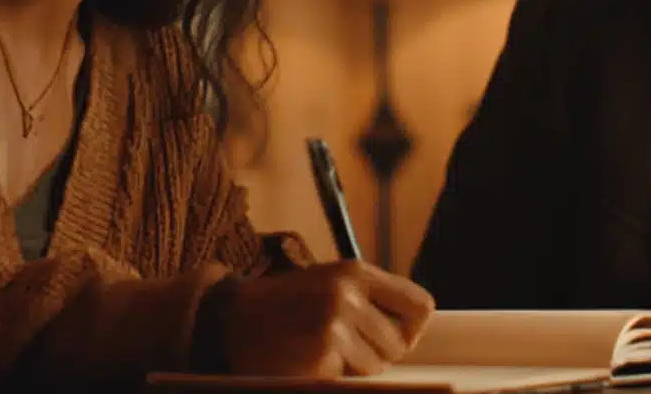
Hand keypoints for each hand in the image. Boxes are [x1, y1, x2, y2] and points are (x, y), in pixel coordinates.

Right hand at [223, 261, 435, 376]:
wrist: (230, 320)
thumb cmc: (284, 305)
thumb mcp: (329, 282)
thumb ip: (370, 297)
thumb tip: (413, 329)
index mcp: (356, 272)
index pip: (420, 305)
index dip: (410, 328)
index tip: (391, 336)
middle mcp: (348, 293)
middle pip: (400, 343)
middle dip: (378, 353)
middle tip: (345, 347)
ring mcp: (334, 324)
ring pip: (377, 366)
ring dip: (355, 369)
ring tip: (323, 352)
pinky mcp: (320, 355)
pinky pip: (349, 379)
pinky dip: (332, 376)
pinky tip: (308, 361)